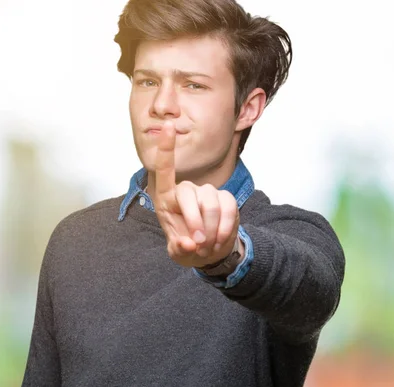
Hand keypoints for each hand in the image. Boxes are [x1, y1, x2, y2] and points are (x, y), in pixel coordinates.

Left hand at [154, 121, 239, 266]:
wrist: (211, 253)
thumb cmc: (188, 247)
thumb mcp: (179, 253)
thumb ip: (180, 249)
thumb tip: (188, 244)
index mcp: (167, 200)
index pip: (165, 171)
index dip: (166, 149)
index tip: (168, 126)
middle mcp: (187, 192)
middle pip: (189, 193)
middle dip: (194, 221)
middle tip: (198, 244)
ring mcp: (208, 194)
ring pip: (210, 202)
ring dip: (211, 228)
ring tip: (208, 246)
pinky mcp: (226, 200)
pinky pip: (228, 208)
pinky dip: (225, 228)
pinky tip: (220, 240)